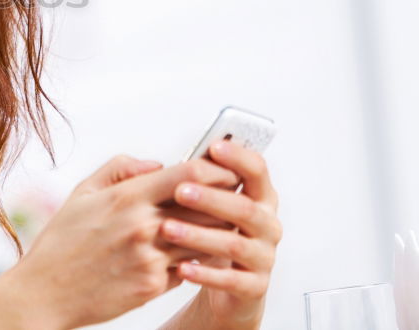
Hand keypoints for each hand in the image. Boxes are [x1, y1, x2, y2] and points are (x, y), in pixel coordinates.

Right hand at [13, 154, 240, 328]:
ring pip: (205, 240)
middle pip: (208, 207)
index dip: (215, 169)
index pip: (190, 174)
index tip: (224, 169)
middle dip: (225, 201)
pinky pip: (189, 268)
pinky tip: (196, 253)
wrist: (46, 291)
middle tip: (234, 196)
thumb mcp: (83, 192)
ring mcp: (151, 259)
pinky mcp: (153, 286)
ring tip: (222, 225)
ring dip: (216, 232)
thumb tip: (158, 164)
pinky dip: (196, 259)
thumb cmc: (62, 240)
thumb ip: (121, 168)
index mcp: (127, 197)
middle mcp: (144, 226)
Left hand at [159, 140, 282, 328]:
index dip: (238, 157)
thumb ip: (200, 181)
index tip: (214, 147)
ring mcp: (263, 257)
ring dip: (199, 235)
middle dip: (211, 198)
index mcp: (259, 198)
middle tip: (180, 191)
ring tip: (168, 229)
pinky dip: (205, 274)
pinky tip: (182, 268)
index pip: (257, 171)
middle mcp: (266, 226)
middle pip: (245, 208)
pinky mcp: (254, 287)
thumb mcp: (210, 206)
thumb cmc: (214, 235)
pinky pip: (230, 280)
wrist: (227, 288)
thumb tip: (178, 161)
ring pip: (234, 244)